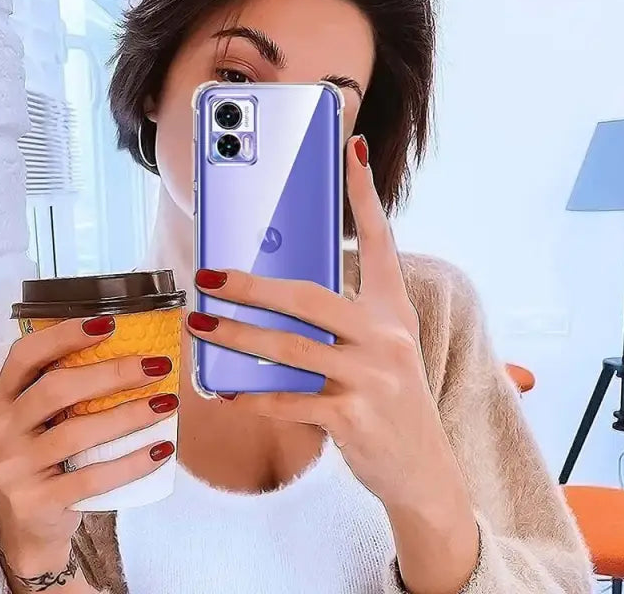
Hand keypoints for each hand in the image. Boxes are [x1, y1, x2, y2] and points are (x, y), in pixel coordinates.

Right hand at [0, 317, 177, 573]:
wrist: (28, 529)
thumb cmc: (47, 457)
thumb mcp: (41, 419)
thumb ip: (68, 388)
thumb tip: (134, 349)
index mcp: (3, 398)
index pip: (25, 354)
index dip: (65, 334)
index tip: (110, 323)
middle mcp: (1, 429)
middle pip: (56, 389)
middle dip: (112, 373)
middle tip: (157, 366)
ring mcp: (14, 468)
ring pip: (76, 433)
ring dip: (129, 416)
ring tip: (167, 404)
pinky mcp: (36, 503)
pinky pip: (92, 479)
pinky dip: (131, 463)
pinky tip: (161, 449)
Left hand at [187, 135, 478, 592]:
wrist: (423, 471)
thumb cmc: (389, 399)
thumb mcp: (379, 350)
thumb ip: (339, 320)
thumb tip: (274, 294)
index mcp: (393, 309)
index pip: (379, 239)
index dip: (363, 194)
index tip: (348, 150)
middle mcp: (387, 335)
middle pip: (310, 295)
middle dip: (252, 285)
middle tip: (208, 276)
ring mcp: (373, 376)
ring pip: (290, 346)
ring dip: (236, 337)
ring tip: (200, 326)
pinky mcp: (355, 417)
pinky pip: (290, 400)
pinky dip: (253, 396)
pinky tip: (226, 391)